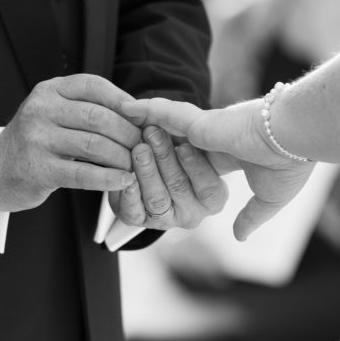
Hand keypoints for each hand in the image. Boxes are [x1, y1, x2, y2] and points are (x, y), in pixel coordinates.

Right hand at [0, 74, 141, 212]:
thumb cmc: (37, 141)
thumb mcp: (55, 112)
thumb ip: (87, 106)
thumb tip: (137, 110)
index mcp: (50, 90)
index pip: (93, 85)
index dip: (122, 99)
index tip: (143, 115)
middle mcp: (41, 109)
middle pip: (98, 117)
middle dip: (128, 132)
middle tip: (145, 145)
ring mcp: (38, 139)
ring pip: (94, 145)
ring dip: (123, 157)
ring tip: (137, 165)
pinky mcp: (39, 169)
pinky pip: (83, 173)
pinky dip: (108, 178)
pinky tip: (124, 181)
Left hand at [108, 125, 227, 229]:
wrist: (147, 170)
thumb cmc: (176, 154)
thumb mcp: (190, 145)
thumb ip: (193, 139)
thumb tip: (188, 121)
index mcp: (212, 198)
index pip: (209, 187)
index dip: (196, 167)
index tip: (184, 146)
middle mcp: (192, 213)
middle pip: (179, 188)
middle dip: (165, 158)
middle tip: (153, 134)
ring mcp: (165, 219)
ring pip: (156, 198)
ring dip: (147, 171)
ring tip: (139, 149)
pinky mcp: (139, 220)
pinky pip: (133, 211)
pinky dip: (129, 194)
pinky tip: (127, 178)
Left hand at [120, 98, 314, 240]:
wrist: (299, 139)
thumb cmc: (291, 165)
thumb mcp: (269, 199)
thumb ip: (250, 216)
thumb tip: (239, 236)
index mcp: (227, 157)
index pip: (191, 166)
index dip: (171, 172)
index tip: (157, 178)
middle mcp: (213, 142)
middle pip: (171, 154)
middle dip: (152, 160)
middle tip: (134, 156)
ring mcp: (204, 130)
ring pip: (165, 136)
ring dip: (146, 139)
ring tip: (125, 136)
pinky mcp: (199, 122)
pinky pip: (165, 114)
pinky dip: (146, 110)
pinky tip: (128, 108)